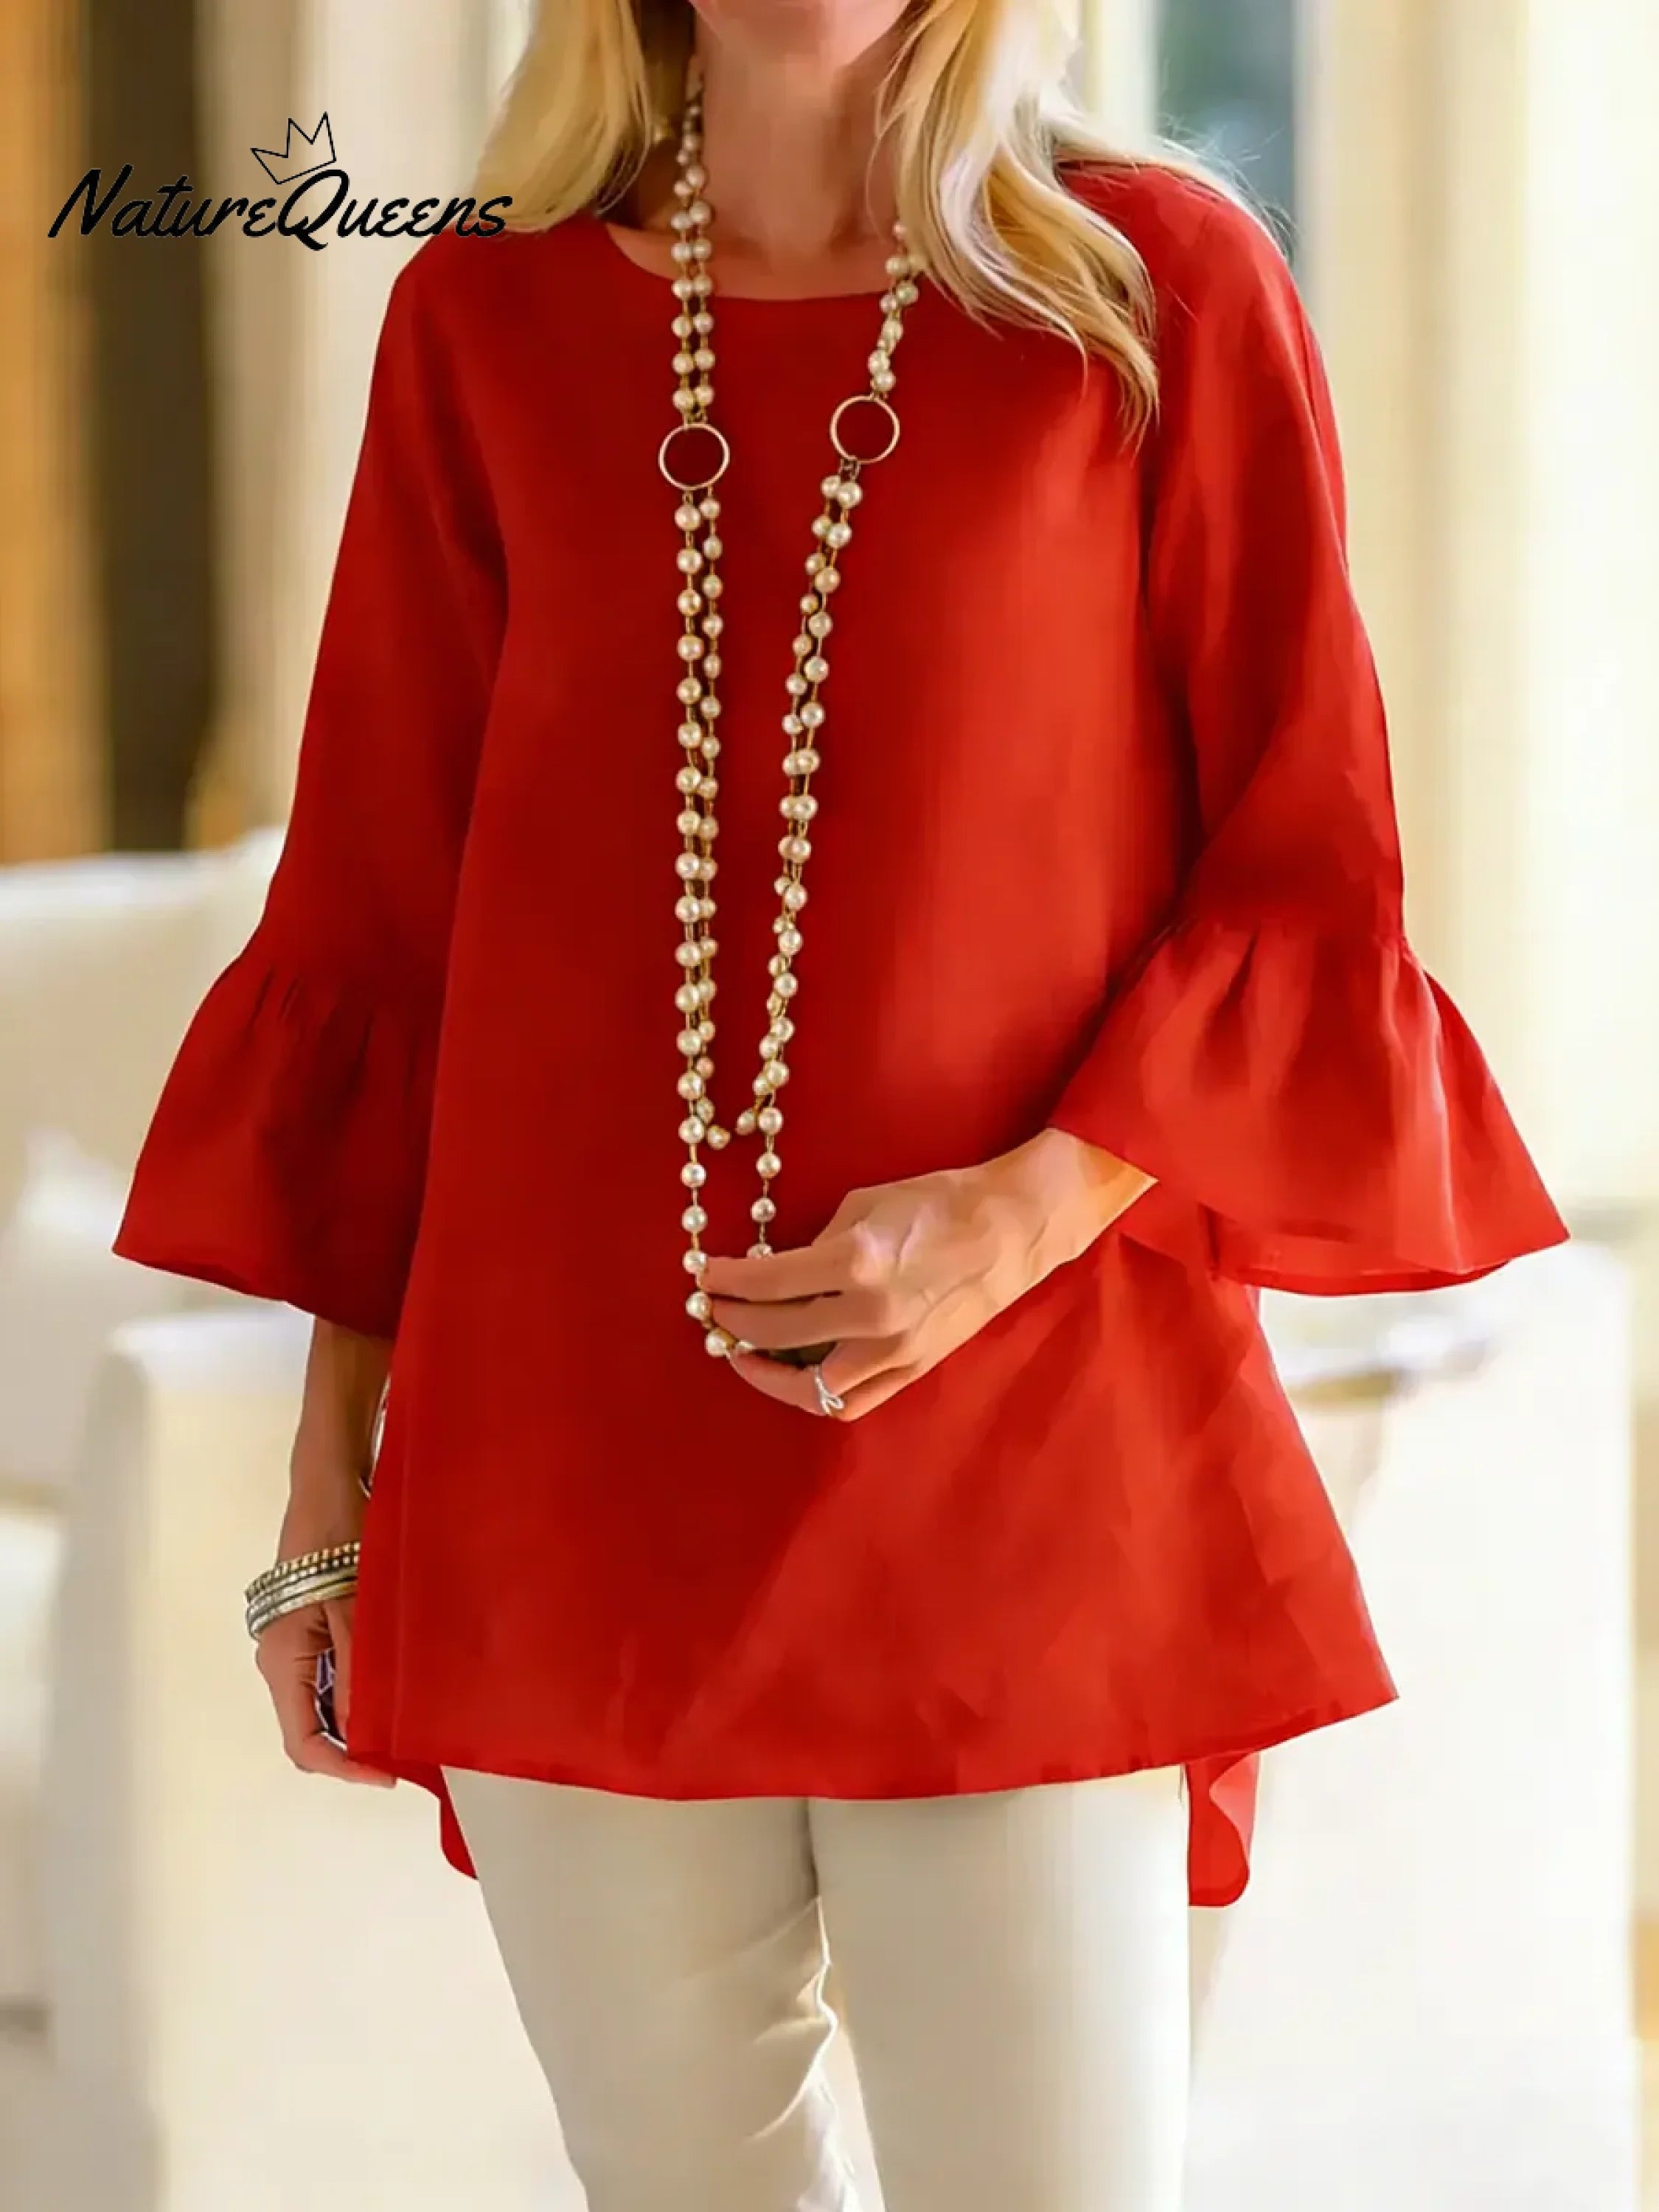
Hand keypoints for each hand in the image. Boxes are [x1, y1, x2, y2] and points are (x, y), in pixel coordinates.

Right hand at [254, 1325, 396, 1786]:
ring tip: (410, 1720)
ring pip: (324, 1702)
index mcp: (282, 1660)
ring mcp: (295, 1643)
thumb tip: (364, 1735)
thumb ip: (356, 1673)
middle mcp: (281, 1659)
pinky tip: (398, 1682)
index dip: (345, 1769)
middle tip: (410, 1750)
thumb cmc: (340, 1537)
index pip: (303, 1743)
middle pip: (312, 1727)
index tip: (390, 1774)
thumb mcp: (355, 1609)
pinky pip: (332, 1673)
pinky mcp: (312, 1623)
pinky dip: (361, 1688)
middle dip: (356, 1747)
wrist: (329, 1479)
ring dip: (361, 1717)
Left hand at [701, 1130, 1152, 1421]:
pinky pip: (851, 1400)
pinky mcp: (912, 1369)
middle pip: (778, 1331)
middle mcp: (871, 1314)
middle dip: (734, 1321)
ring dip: (766, 1371)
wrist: (1011, 1230)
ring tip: (743, 1350)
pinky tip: (791, 1373)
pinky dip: (813, 1391)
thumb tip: (774, 1272)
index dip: (726, 1281)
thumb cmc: (938, 1202)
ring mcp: (894, 1350)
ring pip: (809, 1385)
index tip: (703, 1276)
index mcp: (857, 1262)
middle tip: (712, 1310)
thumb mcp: (864, 1204)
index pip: (769, 1282)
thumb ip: (815, 1242)